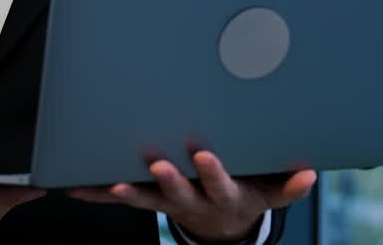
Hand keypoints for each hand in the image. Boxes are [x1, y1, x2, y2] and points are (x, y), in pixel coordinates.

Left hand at [69, 152, 315, 242]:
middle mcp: (193, 201)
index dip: (212, 173)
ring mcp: (168, 203)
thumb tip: (310, 178)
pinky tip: (72, 186)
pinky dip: (96, 192)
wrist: (221, 224)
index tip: (205, 156)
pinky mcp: (149, 200)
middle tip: (156, 166)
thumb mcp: (268, 194)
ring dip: (127, 192)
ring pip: (146, 199)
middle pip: (178, 193)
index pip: (219, 184)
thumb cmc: (245, 195)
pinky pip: (120, 198)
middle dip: (167, 180)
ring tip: (111, 185)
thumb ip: (287, 187)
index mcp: (223, 195)